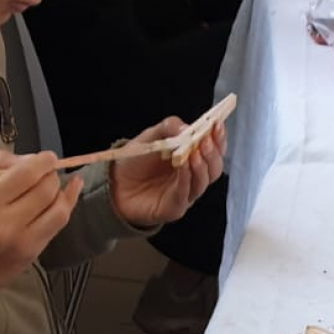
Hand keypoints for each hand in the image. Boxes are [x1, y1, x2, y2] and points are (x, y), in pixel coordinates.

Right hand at [0, 151, 82, 313]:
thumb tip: (32, 159)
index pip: (28, 173)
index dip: (45, 161)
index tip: (47, 158)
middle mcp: (5, 222)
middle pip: (46, 189)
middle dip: (52, 175)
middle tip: (47, 173)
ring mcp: (21, 242)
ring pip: (58, 210)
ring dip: (62, 193)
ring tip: (54, 187)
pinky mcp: (29, 255)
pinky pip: (56, 228)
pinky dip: (65, 209)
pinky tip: (68, 196)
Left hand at [110, 116, 225, 228]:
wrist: (115, 184)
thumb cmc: (136, 161)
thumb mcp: (152, 136)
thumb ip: (169, 128)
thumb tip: (188, 127)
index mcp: (192, 158)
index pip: (213, 150)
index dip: (218, 139)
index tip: (217, 125)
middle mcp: (192, 177)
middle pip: (213, 169)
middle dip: (213, 153)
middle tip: (205, 140)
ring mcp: (184, 194)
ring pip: (202, 183)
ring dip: (201, 167)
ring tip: (195, 153)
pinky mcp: (173, 208)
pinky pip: (185, 195)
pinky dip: (186, 179)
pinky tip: (182, 166)